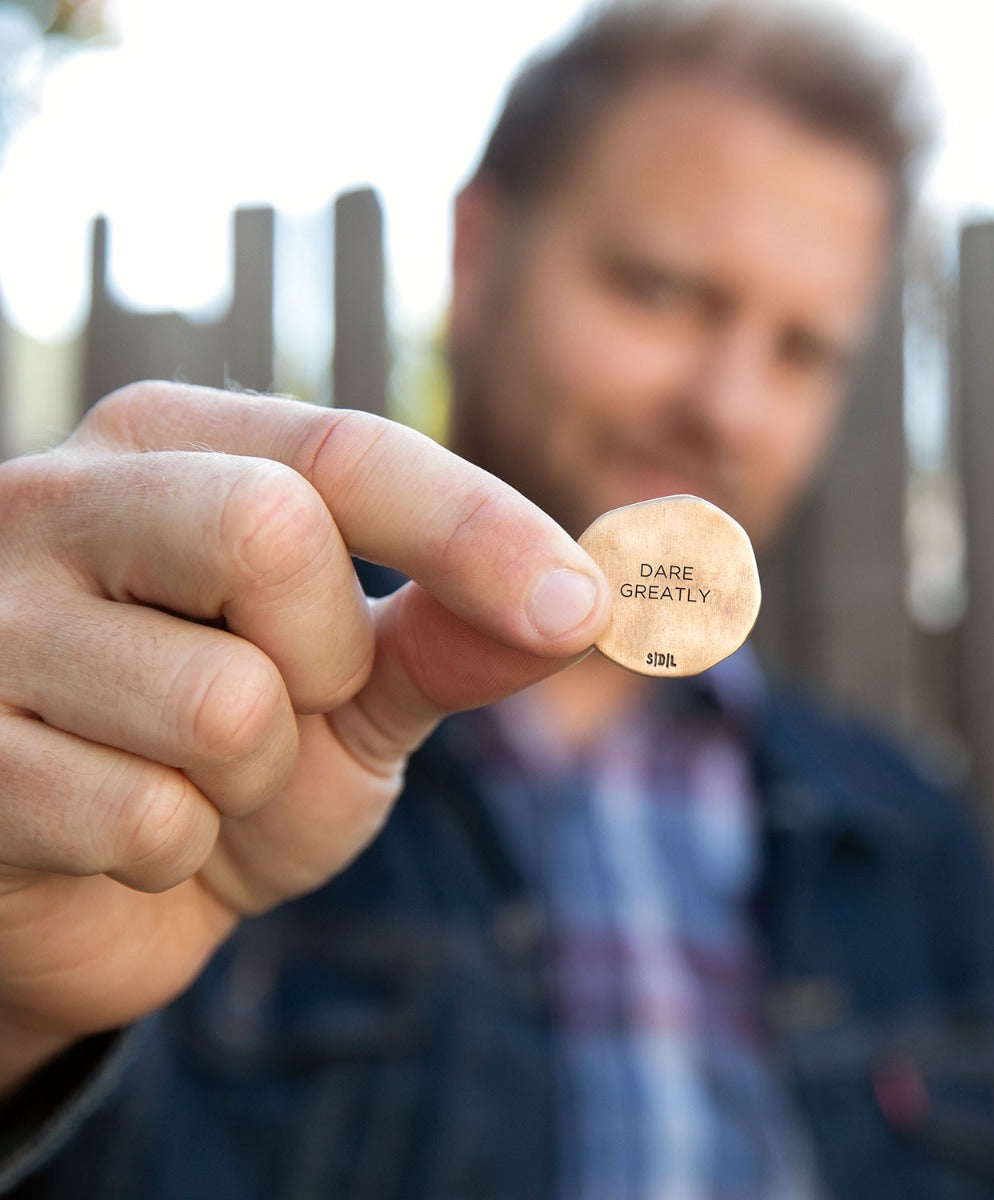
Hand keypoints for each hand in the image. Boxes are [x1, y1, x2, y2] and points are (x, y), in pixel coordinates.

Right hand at [0, 381, 610, 1088]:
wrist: (96, 890)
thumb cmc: (235, 762)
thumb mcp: (359, 690)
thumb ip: (455, 635)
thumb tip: (589, 600)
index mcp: (173, 447)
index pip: (348, 452)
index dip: (479, 530)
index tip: (587, 605)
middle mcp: (60, 499)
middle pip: (270, 533)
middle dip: (329, 658)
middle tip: (291, 698)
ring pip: (224, 704)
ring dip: (254, 781)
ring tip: (190, 776)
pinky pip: (145, 818)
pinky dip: (178, 853)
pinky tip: (115, 835)